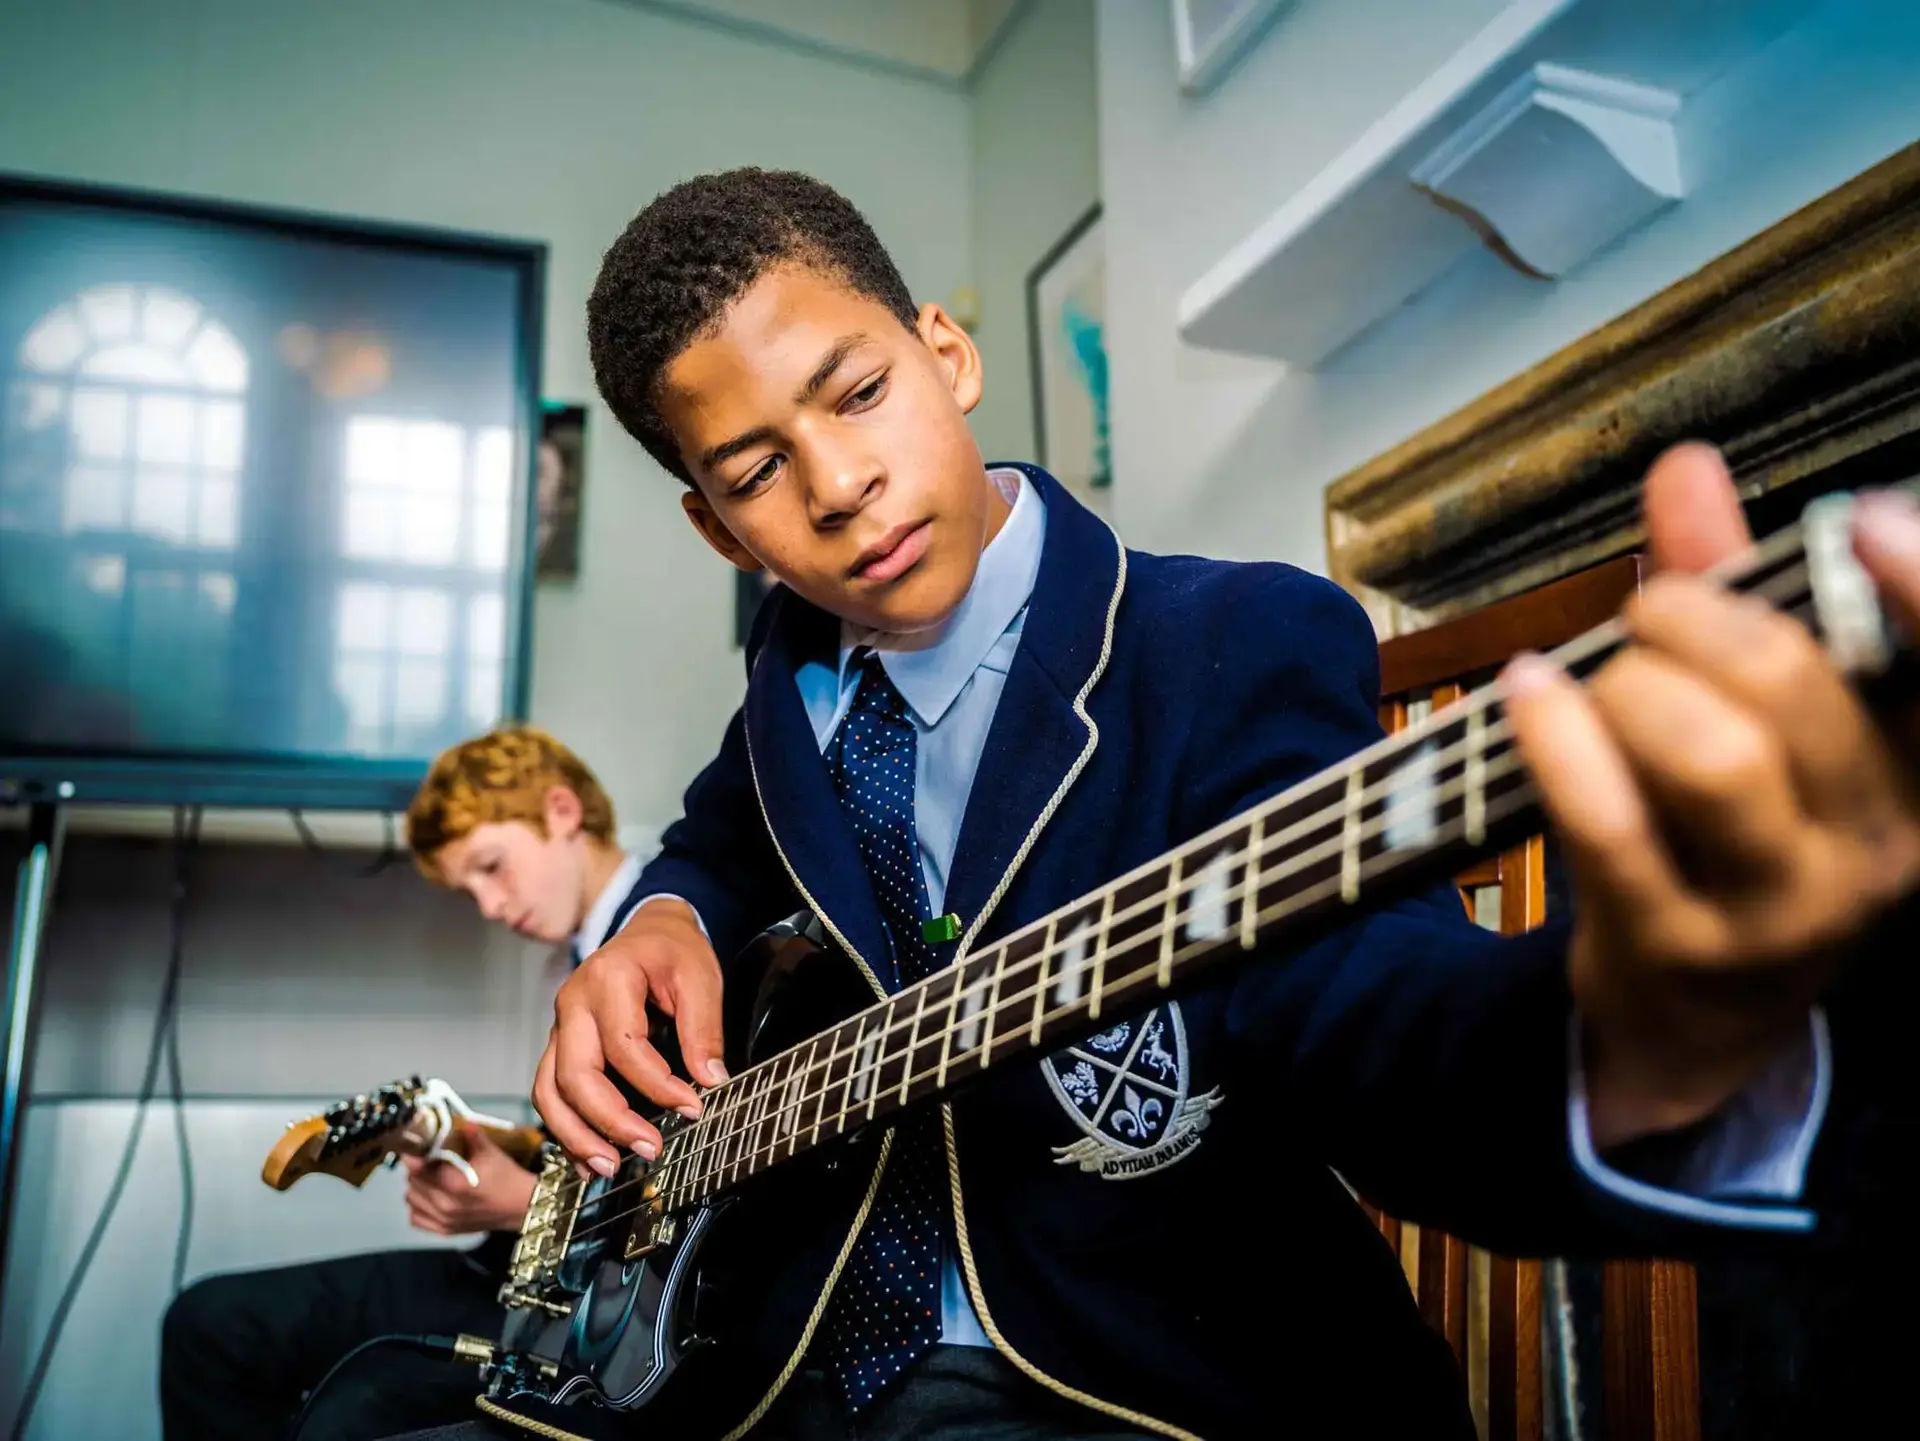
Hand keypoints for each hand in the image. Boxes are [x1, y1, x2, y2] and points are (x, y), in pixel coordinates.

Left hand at [404, 1123, 538, 1235]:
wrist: (522, 1205)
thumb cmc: (507, 1178)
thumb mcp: (491, 1152)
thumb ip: (471, 1135)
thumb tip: (459, 1121)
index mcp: (454, 1184)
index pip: (417, 1168)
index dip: (413, 1155)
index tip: (415, 1147)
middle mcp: (445, 1205)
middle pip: (412, 1182)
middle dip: (417, 1168)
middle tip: (427, 1158)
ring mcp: (444, 1220)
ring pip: (410, 1199)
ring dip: (416, 1186)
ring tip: (428, 1177)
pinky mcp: (445, 1231)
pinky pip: (416, 1218)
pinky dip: (418, 1206)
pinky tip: (429, 1196)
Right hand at [532, 898, 727, 1177]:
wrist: (647, 932)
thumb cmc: (672, 951)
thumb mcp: (700, 976)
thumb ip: (704, 1027)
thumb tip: (710, 1080)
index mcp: (608, 978)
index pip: (625, 1044)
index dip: (658, 1084)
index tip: (693, 1108)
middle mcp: (573, 1003)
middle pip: (576, 1073)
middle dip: (611, 1119)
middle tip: (649, 1148)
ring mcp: (560, 1026)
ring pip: (550, 1089)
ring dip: (576, 1135)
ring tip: (610, 1167)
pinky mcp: (560, 1046)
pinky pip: (549, 1092)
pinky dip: (565, 1129)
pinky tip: (589, 1159)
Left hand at [1503, 444, 1919, 1147]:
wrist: (1696, 1011)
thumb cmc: (1730, 828)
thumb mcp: (1750, 709)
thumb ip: (1728, 586)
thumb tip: (1686, 465)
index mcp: (1916, 773)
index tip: (1858, 521)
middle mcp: (1872, 844)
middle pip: (1792, 690)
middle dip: (1694, 620)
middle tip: (1647, 613)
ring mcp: (1777, 907)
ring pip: (1711, 757)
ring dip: (1630, 686)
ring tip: (1597, 679)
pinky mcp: (1676, 942)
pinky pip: (1609, 822)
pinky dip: (1555, 738)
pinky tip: (1525, 692)